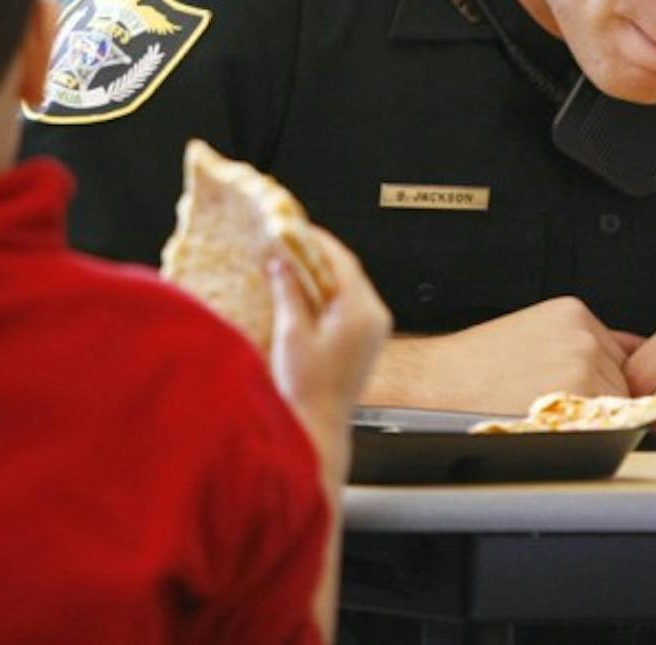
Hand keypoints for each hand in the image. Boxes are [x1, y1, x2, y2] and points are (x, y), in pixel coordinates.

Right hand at [267, 225, 390, 469]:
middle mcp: (374, 316)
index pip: (341, 260)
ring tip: (293, 263)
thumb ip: (288, 292)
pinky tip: (306, 292)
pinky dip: (329, 293)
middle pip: (347, 271)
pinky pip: (351, 303)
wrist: (320, 427)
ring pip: (349, 286)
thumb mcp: (291, 333)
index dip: (317, 241)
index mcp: (359, 311)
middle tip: (290, 242)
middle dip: (318, 255)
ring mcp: (375, 328)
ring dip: (323, 273)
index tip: (295, 227)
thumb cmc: (306, 387)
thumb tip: (281, 262)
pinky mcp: (368, 339)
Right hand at [361, 296, 643, 414]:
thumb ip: (581, 343)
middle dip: (599, 399)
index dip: (600, 381)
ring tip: (541, 414)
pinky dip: (583, 435)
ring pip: (619, 408)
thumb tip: (629, 358)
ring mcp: (585, 366)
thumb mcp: (532, 333)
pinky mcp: (581, 398)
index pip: (620, 354)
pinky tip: (545, 424)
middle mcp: (585, 336)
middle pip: (623, 381)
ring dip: (592, 420)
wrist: (434, 387)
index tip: (572, 390)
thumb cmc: (473, 370)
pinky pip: (606, 429)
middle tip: (547, 404)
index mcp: (574, 314)